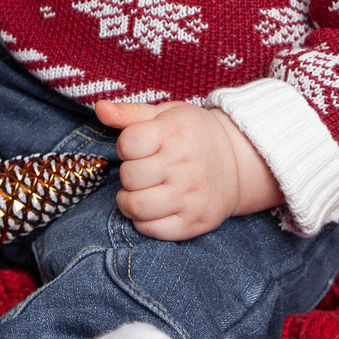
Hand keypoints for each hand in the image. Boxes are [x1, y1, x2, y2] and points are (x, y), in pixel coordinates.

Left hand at [94, 102, 282, 240]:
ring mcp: (190, 196)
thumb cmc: (193, 136)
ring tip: (142, 191)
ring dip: (130, 200)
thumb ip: (130, 113)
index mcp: (175, 133)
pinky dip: (144, 220)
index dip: (126, 147)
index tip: (139, 148)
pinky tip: (154, 207)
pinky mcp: (193, 222)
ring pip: (135, 206)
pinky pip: (150, 229)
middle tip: (143, 170)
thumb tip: (100, 108)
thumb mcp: (166, 114)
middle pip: (129, 176)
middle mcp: (183, 165)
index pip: (127, 144)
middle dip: (129, 174)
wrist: (237, 164)